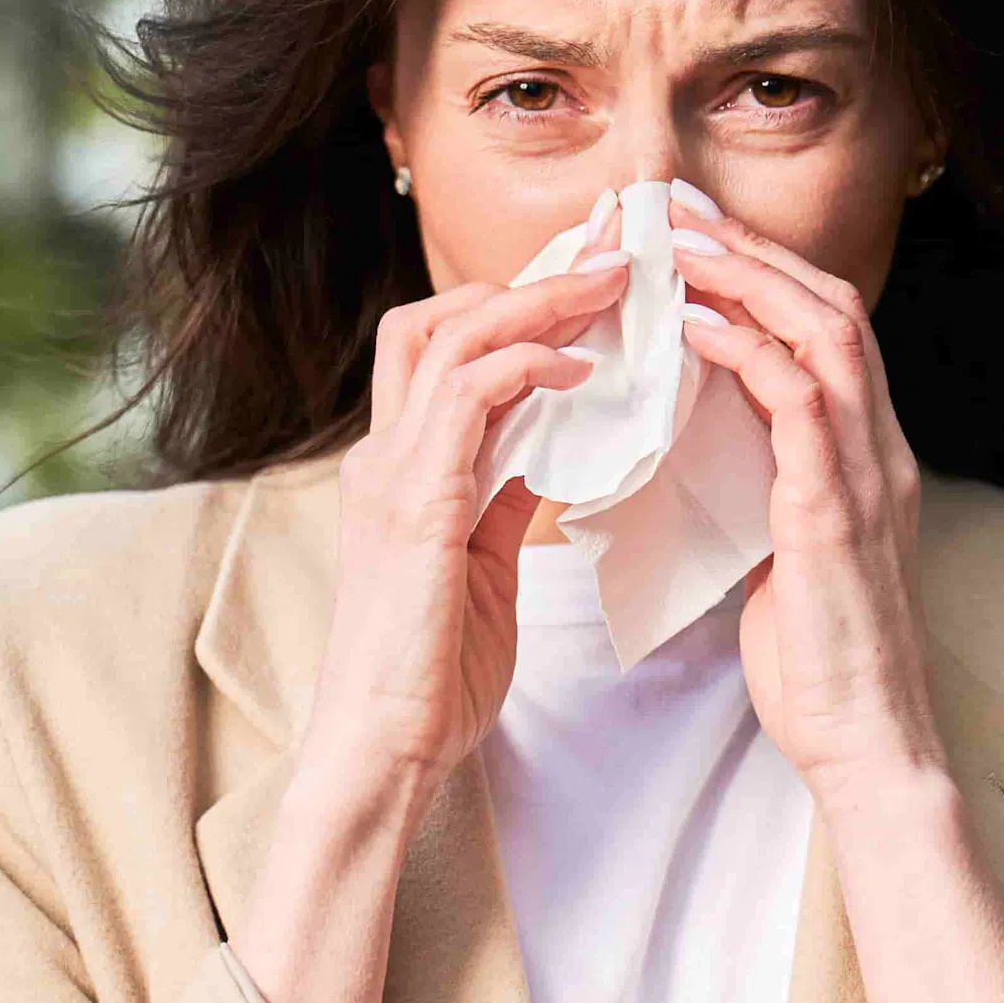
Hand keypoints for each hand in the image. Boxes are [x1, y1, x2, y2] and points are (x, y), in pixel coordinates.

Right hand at [228, 245, 629, 1002]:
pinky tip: (582, 367)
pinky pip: (466, 401)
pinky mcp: (414, 506)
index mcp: (402, 466)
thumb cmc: (433, 673)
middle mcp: (386, 455)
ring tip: (615, 285)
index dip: (519, 303)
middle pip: (439, 316)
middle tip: (618, 254)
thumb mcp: (481, 565)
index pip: (446, 346)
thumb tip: (545, 456)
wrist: (387, 749)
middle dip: (531, 276)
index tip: (601, 281)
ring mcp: (392, 474)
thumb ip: (500, 501)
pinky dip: (525, 366)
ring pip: (450, 336)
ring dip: (539, 302)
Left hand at [672, 211, 947, 798]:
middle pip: (831, 307)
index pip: (827, 332)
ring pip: (825, 333)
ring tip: (679, 245)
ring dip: (749, 278)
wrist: (865, 744)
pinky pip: (799, 400)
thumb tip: (708, 451)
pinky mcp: (836, 512)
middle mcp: (879, 450)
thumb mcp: (788, 556)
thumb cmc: (819, 664)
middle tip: (678, 211)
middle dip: (755, 250)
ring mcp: (866, 476)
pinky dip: (747, 350)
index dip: (766, 274)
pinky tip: (692, 328)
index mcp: (866, 459)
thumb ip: (767, 494)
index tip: (696, 237)